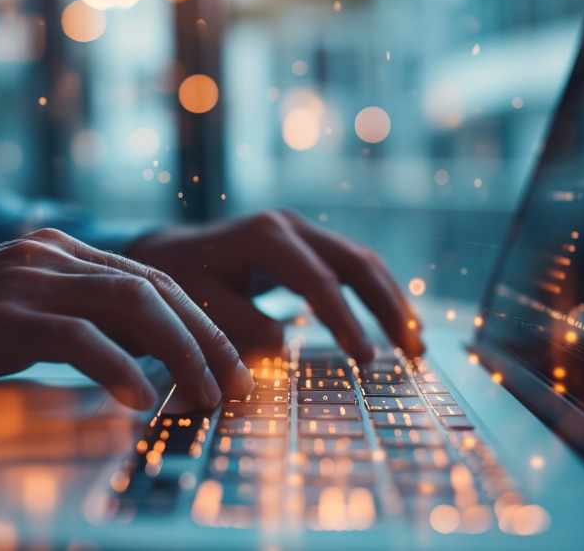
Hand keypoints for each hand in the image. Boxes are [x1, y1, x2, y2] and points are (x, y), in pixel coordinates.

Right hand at [0, 229, 254, 411]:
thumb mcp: (19, 317)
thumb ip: (75, 321)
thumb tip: (140, 358)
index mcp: (58, 251)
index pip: (151, 276)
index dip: (198, 318)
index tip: (227, 359)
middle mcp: (49, 256)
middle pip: (154, 287)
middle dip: (204, 337)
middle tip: (233, 383)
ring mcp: (26, 281)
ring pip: (131, 304)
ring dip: (179, 353)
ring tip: (201, 396)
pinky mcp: (2, 317)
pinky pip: (79, 338)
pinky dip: (119, 367)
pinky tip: (141, 399)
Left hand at [125, 210, 423, 360]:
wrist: (166, 252)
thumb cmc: (180, 281)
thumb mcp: (200, 305)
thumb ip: (241, 326)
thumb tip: (285, 345)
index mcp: (265, 237)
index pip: (319, 281)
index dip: (346, 320)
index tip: (366, 358)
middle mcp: (289, 225)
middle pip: (356, 262)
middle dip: (388, 305)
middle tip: (414, 351)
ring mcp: (300, 230)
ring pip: (361, 261)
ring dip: (392, 300)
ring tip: (417, 344)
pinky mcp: (306, 243)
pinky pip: (351, 266)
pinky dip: (376, 294)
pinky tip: (396, 324)